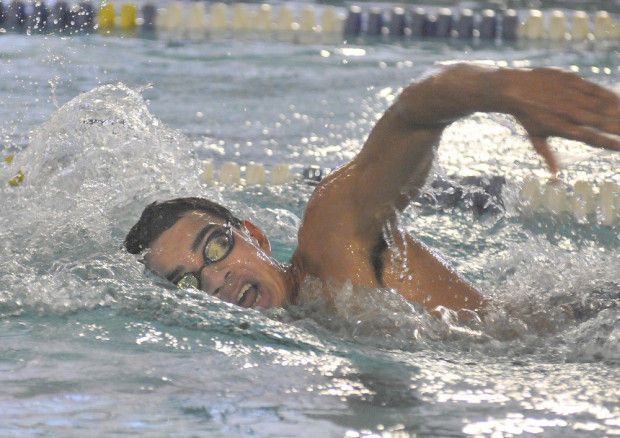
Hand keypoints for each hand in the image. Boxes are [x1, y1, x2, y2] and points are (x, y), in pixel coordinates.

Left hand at [499, 68, 619, 173]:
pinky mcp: (573, 81)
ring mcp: (572, 96)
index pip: (591, 138)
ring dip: (619, 112)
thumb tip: (554, 174)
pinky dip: (611, 96)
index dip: (609, 143)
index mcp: (562, 128)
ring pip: (602, 105)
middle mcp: (569, 113)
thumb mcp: (535, 137)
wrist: (512, 89)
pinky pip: (597, 90)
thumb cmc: (525, 115)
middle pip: (602, 122)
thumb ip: (548, 155)